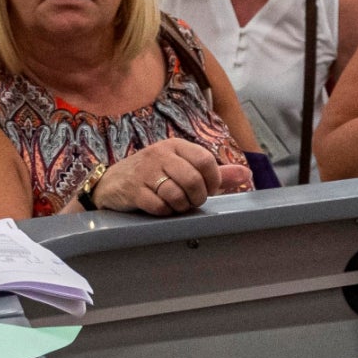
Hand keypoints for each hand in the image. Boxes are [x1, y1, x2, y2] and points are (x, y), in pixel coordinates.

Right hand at [92, 139, 244, 213]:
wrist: (110, 184)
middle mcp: (160, 154)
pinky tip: (160, 208)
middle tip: (191, 201)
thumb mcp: (182, 167)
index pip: (205, 160)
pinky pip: (159, 206)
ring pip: (176, 195)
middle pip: (193, 180)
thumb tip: (246, 174)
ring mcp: (145, 172)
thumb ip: (215, 173)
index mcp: (175, 146)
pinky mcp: (133, 190)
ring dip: (180, 206)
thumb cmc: (153, 175)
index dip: (212, 180)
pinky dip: (165, 212)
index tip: (208, 189)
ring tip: (175, 204)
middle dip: (197, 197)